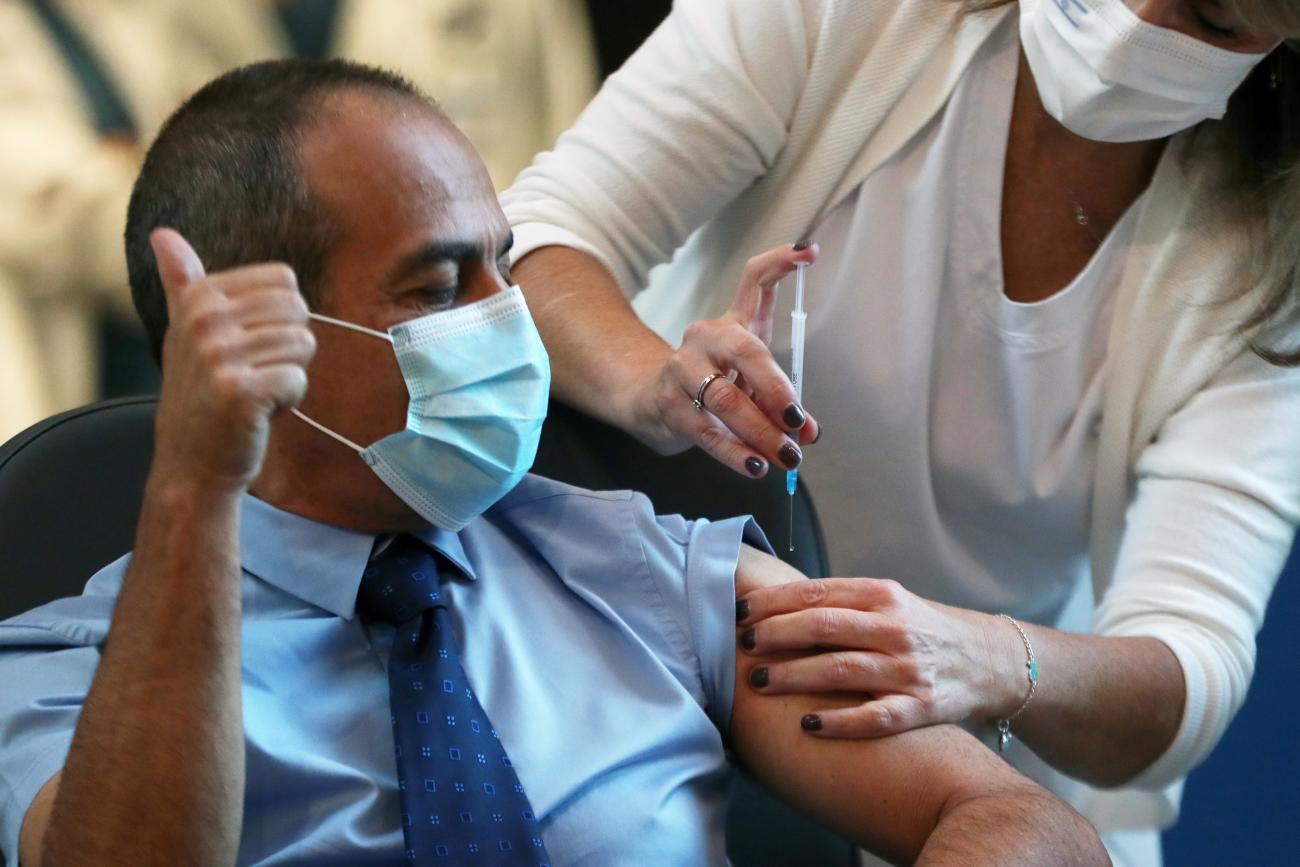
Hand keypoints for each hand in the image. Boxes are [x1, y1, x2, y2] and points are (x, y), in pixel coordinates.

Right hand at [149, 228, 314, 493]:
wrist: (191, 461)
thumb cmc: (201, 393)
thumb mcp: (185, 331)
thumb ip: (182, 282)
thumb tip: (162, 233)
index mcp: (198, 298)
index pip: (285, 282)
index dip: (279, 319)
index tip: (247, 346)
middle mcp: (204, 320)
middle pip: (299, 311)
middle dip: (288, 348)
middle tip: (252, 374)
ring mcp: (219, 354)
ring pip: (303, 345)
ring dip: (288, 376)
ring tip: (253, 393)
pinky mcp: (238, 390)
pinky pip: (298, 378)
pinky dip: (288, 401)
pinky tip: (257, 413)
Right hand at [631, 243, 821, 476]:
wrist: (650, 399)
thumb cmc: (711, 384)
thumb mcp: (748, 380)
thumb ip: (782, 400)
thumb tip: (808, 433)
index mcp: (732, 324)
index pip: (754, 281)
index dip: (781, 262)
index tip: (809, 250)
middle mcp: (706, 337)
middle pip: (746, 351)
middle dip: (778, 390)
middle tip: (799, 422)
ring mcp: (682, 369)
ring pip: (727, 399)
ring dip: (762, 432)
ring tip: (787, 456)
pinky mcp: (669, 403)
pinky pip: (707, 431)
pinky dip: (736, 453)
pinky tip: (756, 466)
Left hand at [737, 578, 1017, 736]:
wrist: (987, 660)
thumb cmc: (919, 629)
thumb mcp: (885, 603)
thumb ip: (837, 605)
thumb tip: (767, 608)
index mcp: (881, 595)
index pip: (817, 593)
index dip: (773, 602)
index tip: (740, 612)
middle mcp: (895, 627)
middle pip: (824, 627)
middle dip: (776, 635)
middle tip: (743, 645)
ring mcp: (909, 669)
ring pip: (842, 670)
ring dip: (794, 676)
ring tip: (759, 681)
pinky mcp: (922, 707)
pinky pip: (876, 717)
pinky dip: (840, 722)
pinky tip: (808, 725)